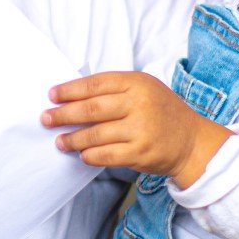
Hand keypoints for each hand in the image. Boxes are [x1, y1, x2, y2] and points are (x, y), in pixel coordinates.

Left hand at [43, 71, 228, 184]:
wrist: (192, 141)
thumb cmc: (161, 112)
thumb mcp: (144, 88)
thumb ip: (115, 89)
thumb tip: (73, 96)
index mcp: (137, 83)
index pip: (95, 84)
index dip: (70, 90)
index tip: (52, 95)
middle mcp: (139, 104)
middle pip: (91, 109)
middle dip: (63, 114)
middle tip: (46, 118)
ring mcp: (141, 129)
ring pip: (96, 135)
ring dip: (73, 139)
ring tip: (60, 141)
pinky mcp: (141, 153)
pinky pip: (107, 155)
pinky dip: (90, 156)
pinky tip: (82, 155)